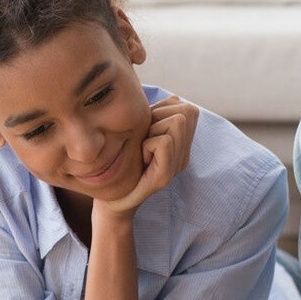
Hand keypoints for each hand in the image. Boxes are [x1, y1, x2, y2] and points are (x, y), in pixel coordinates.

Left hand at [103, 95, 198, 215]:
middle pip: (187, 112)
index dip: (165, 111)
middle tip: (145, 139)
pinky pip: (164, 142)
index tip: (149, 130)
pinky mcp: (165, 177)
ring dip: (153, 131)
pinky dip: (148, 145)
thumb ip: (158, 116)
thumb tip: (175, 99)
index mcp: (182, 143)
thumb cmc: (122, 163)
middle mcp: (184, 154)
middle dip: (160, 118)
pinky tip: (141, 158)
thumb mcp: (141, 131)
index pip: (189, 110)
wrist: (112, 200)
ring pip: (177, 123)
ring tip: (143, 148)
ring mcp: (178, 166)